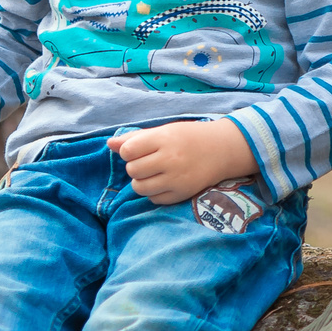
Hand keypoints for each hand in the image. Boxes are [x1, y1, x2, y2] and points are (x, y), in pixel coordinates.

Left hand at [113, 118, 258, 203]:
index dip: (129, 151)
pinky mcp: (182, 194)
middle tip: (150, 161)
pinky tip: (165, 182)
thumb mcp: (164, 131)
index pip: (128, 151)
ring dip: (142, 181)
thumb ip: (135, 138)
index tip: (140, 149)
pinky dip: (154, 192)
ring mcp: (177, 178)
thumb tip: (109, 145)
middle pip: (132, 170)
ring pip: (139, 187)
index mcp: (165, 139)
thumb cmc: (188, 138)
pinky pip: (154, 199)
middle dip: (136, 166)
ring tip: (154, 173)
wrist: (222, 149)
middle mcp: (171, 159)